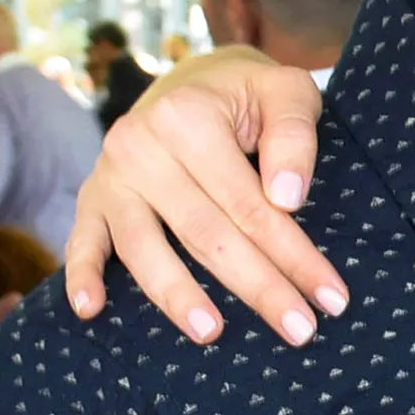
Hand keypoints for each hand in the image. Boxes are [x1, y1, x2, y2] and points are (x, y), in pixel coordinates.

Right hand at [62, 47, 341, 345]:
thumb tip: (287, 197)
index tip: (332, 298)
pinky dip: (82, 274)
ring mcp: (111, 176)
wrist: (193, 81)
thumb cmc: (250, 96)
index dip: (295, 255)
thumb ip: (294, 136)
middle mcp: (140, 147)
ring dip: (177, 296)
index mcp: (188, 119)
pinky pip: (82, 240)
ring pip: (146, 248)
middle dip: (257, 287)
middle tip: (300, 331)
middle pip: (206, 234)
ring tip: (212, 333)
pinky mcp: (91, 198)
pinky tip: (89, 310)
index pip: (251, 205)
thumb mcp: (287, 93)